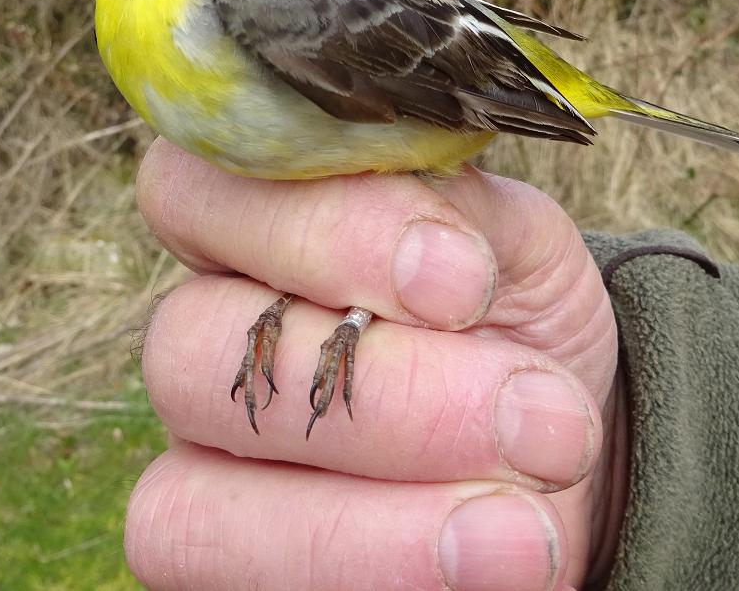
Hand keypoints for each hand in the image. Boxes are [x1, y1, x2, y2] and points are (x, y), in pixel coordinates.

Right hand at [125, 139, 625, 590]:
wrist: (552, 456)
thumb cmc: (514, 324)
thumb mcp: (517, 244)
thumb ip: (463, 212)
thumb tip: (435, 254)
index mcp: (249, 226)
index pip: (194, 187)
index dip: (320, 231)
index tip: (466, 283)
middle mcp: (198, 337)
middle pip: (187, 347)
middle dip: (385, 396)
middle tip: (541, 419)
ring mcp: (192, 463)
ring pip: (188, 499)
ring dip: (375, 525)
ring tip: (523, 531)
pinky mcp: (208, 560)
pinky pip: (220, 584)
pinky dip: (366, 576)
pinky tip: (483, 567)